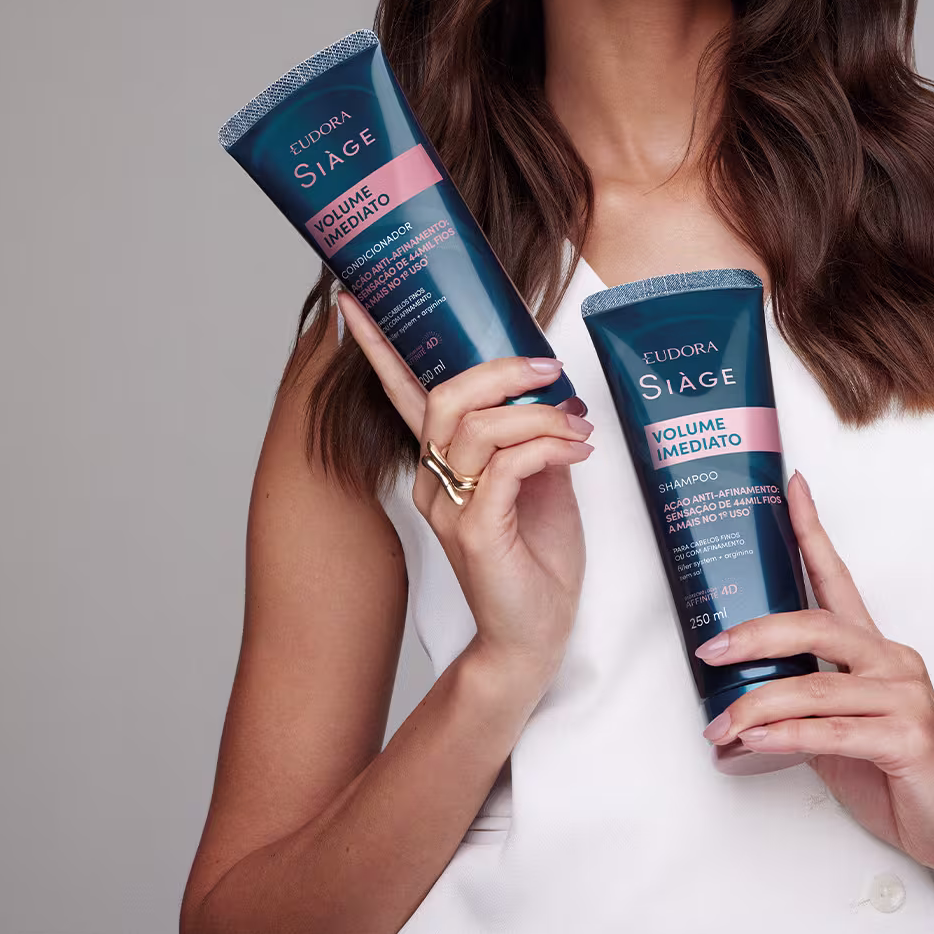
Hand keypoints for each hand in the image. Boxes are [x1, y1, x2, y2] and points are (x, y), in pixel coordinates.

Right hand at [336, 290, 594, 687]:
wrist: (535, 632)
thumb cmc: (536, 554)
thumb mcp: (539, 478)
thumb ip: (532, 433)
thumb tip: (550, 390)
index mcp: (441, 463)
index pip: (404, 394)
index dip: (380, 347)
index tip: (355, 300)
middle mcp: (433, 481)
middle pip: (447, 397)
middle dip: (501, 371)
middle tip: (549, 370)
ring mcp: (450, 508)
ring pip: (479, 427)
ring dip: (539, 414)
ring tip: (578, 427)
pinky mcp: (476, 533)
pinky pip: (507, 465)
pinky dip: (549, 446)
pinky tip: (577, 451)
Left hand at [694, 471, 933, 876]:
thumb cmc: (898, 774)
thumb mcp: (840, 734)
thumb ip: (801, 712)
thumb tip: (735, 713)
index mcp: (874, 650)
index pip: (838, 578)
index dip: (812, 530)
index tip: (792, 486)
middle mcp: (892, 660)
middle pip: (815, 624)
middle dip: (755, 634)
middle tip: (710, 651)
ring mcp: (904, 695)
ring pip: (814, 685)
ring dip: (756, 706)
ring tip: (720, 725)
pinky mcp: (909, 737)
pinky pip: (832, 731)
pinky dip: (785, 736)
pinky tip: (756, 742)